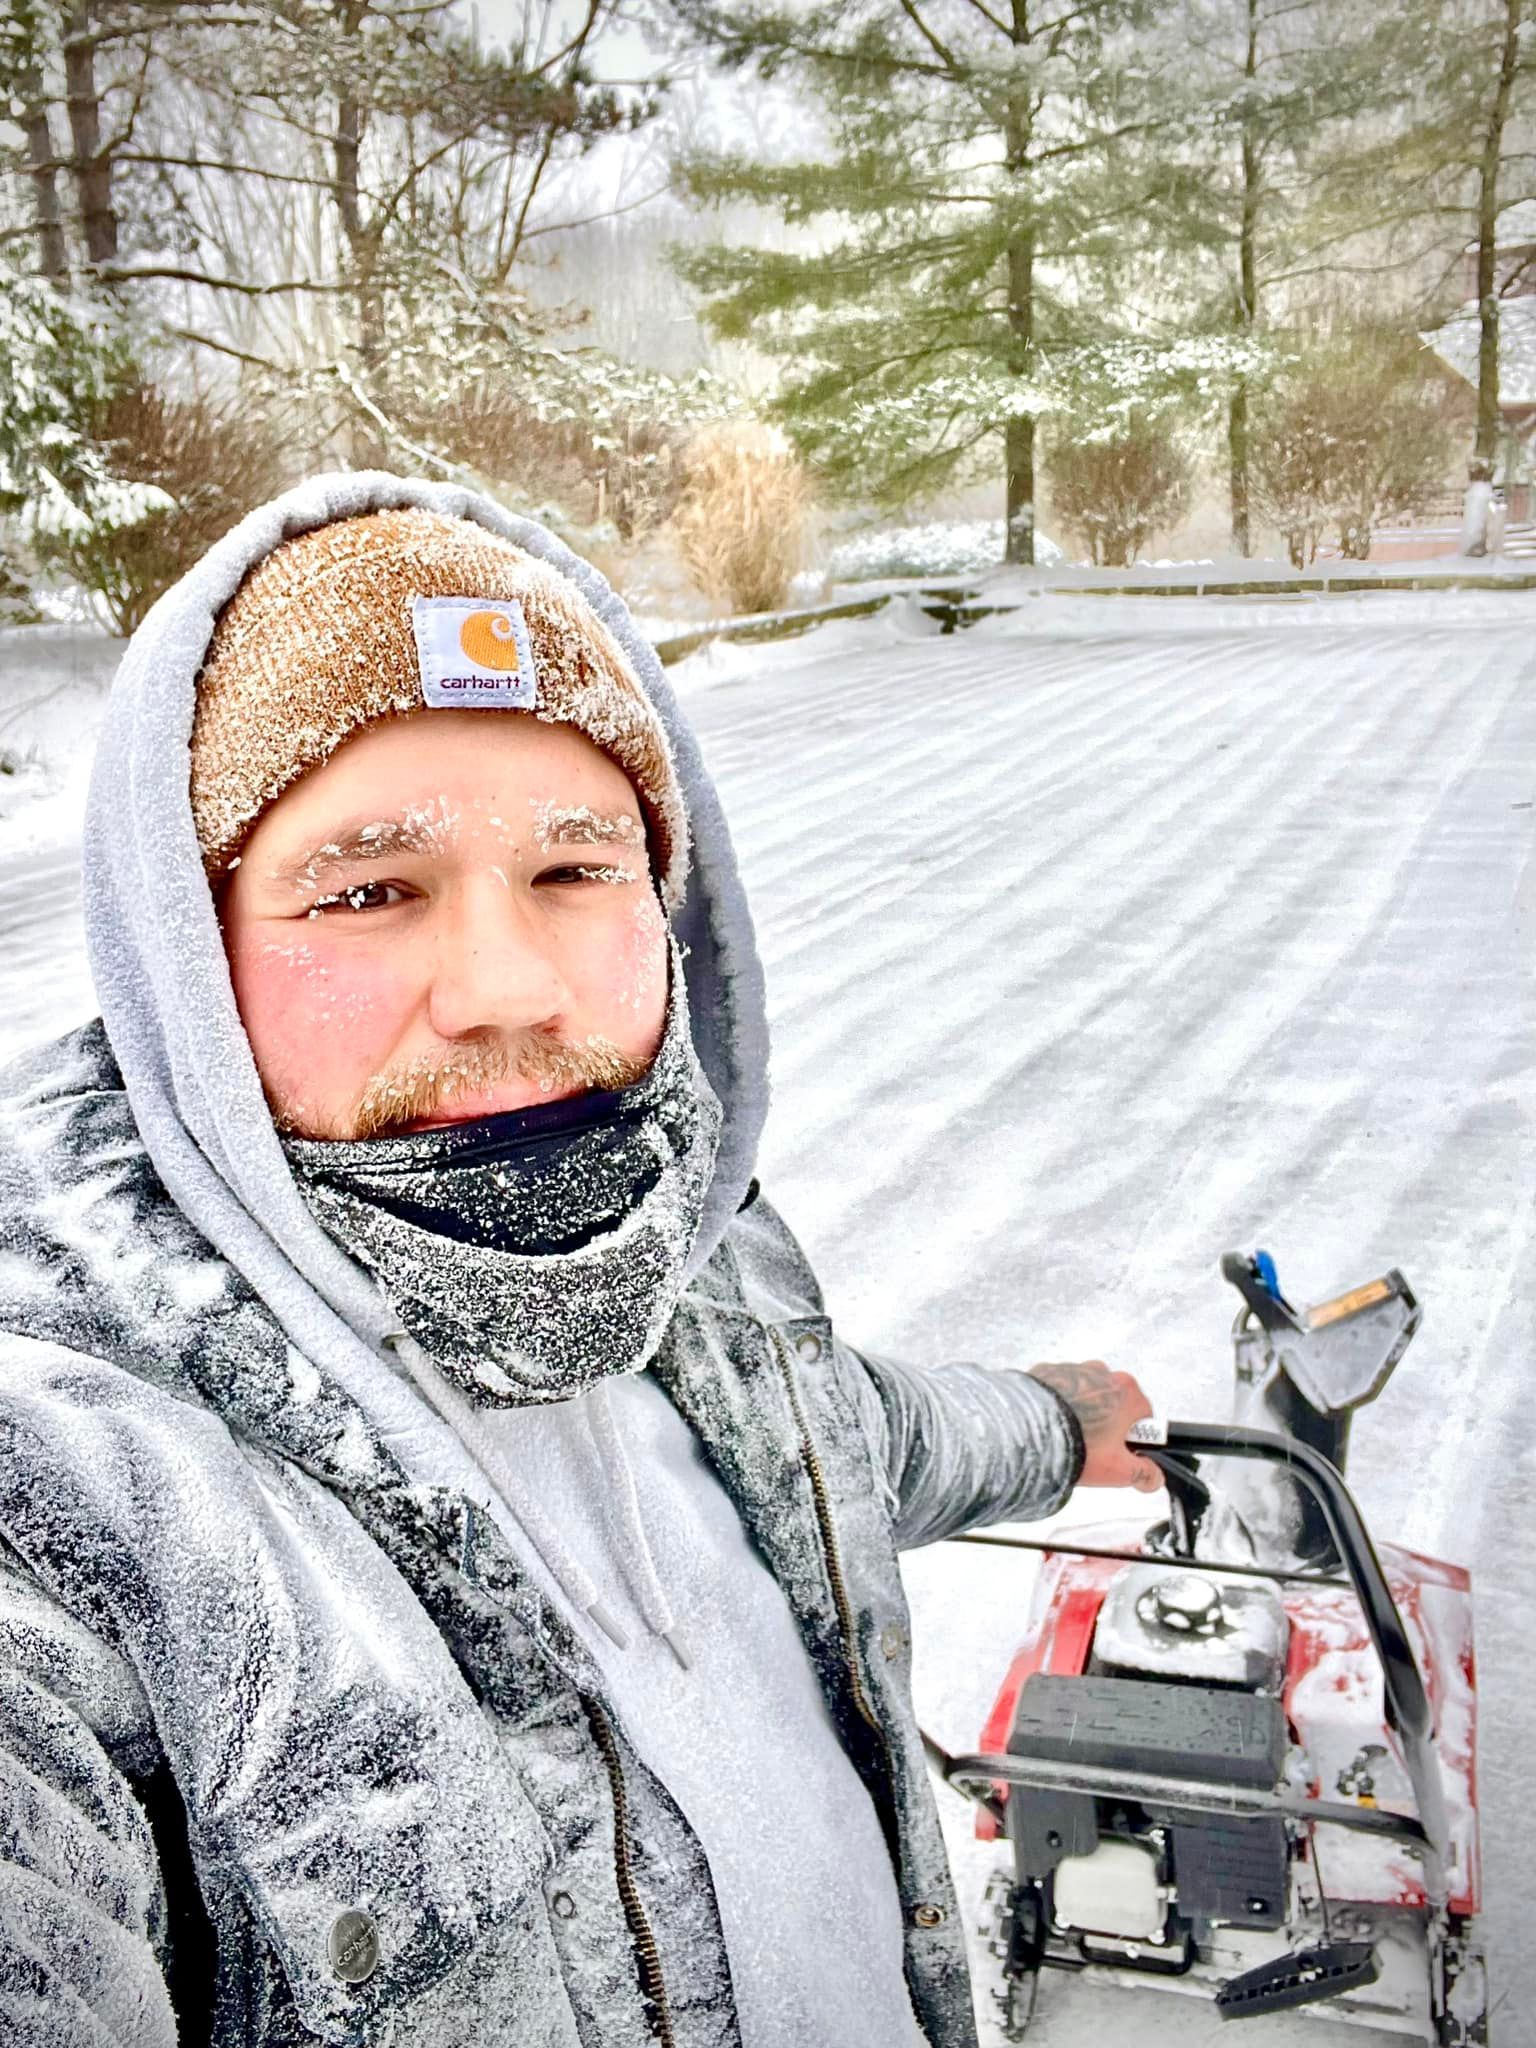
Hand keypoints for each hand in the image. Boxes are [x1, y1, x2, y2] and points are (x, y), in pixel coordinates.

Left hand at [1028, 1360, 1161, 1491]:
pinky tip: (1051, 1425)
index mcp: (1127, 1391)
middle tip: (1092, 1448)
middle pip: (1114, 1403)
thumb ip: (1144, 1474)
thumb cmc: (1078, 1447)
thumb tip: (1154, 1477)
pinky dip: (1060, 1404)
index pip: (1143, 1416)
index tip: (1119, 1451)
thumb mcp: (1119, 1471)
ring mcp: (1074, 1370)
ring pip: (1087, 1396)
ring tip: (1068, 1437)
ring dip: (1083, 1412)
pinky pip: (1061, 1390)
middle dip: (1108, 1424)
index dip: (1133, 1438)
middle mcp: (1103, 1372)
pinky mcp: (1048, 1372)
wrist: (1029, 1434)